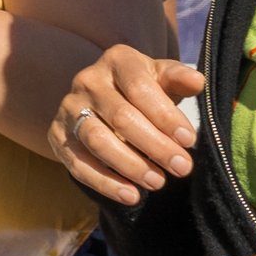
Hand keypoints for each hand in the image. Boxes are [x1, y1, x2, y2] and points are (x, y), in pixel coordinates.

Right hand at [52, 46, 201, 205]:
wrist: (105, 101)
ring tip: (158, 182)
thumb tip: (197, 82)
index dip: (165, 116)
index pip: (140, 88)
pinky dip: (105, 183)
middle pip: (121, 116)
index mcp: (117, 60)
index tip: (189, 141)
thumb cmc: (143, 91)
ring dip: (130, 166)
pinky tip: (131, 195)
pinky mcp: (57, 135)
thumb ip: (178, 79)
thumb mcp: (162, 80)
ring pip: (98, 140)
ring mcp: (69, 108)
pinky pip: (78, 163)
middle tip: (182, 167)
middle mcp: (88, 80)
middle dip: (155, 145)